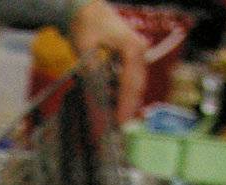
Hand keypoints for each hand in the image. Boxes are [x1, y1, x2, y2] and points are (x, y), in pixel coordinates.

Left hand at [67, 0, 147, 123]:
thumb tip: (96, 101)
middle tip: (117, 131)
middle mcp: (139, 52)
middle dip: (127, 109)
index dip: (125, 105)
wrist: (87, 9)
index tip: (119, 123)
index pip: (131, 83)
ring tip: (114, 123)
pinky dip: (121, 95)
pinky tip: (112, 108)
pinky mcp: (130, 58)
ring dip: (125, 104)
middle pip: (136, 87)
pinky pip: (129, 81)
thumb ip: (93, 75)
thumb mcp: (86, 51)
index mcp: (132, 49)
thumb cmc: (86, 25)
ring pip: (134, 86)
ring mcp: (137, 54)